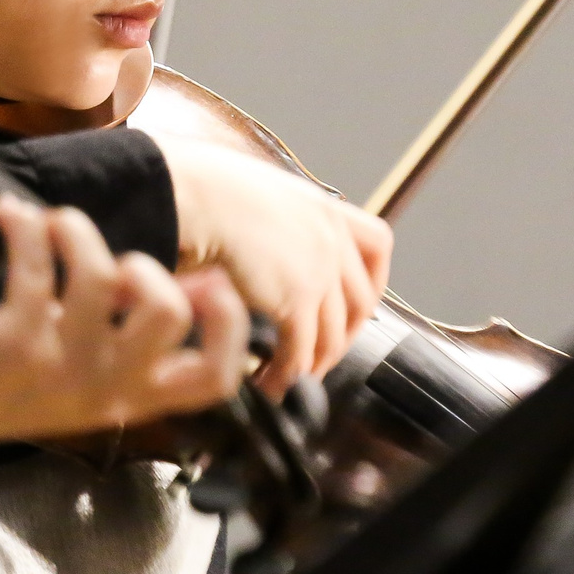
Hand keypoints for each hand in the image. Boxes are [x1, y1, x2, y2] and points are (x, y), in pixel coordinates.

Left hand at [0, 196, 248, 450]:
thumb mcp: (81, 379)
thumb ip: (127, 344)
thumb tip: (190, 283)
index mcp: (128, 400)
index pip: (215, 379)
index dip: (230, 326)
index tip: (204, 283)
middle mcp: (103, 389)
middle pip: (170, 313)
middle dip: (147, 263)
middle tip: (107, 262)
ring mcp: (59, 367)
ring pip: (103, 273)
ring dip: (76, 229)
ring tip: (52, 226)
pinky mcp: (13, 342)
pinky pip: (36, 261)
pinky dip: (25, 224)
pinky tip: (8, 216)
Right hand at [156, 137, 389, 393]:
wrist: (196, 194)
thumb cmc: (205, 190)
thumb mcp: (258, 194)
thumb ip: (275, 221)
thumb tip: (257, 248)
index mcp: (324, 208)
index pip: (378, 244)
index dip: (373, 280)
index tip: (355, 303)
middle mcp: (331, 238)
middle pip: (362, 301)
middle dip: (343, 337)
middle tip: (317, 357)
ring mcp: (320, 269)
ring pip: (333, 335)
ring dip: (313, 366)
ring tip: (288, 382)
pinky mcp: (296, 298)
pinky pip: (301, 350)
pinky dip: (286, 375)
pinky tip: (267, 382)